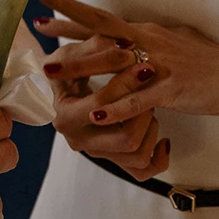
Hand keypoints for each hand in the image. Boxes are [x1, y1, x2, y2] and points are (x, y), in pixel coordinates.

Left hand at [36, 0, 218, 133]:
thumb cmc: (204, 62)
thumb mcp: (169, 42)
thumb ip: (143, 38)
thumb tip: (122, 33)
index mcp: (144, 31)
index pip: (101, 17)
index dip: (71, 8)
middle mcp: (148, 41)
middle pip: (102, 29)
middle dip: (67, 27)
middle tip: (38, 26)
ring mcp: (160, 65)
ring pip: (114, 64)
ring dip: (80, 67)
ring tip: (51, 73)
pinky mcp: (172, 89)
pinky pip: (140, 99)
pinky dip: (118, 108)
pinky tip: (98, 116)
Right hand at [44, 35, 169, 180]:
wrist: (55, 88)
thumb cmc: (65, 66)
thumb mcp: (73, 52)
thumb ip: (98, 47)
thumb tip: (127, 47)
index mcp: (65, 116)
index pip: (102, 106)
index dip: (126, 85)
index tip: (146, 67)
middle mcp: (79, 140)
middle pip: (126, 139)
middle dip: (144, 112)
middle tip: (148, 90)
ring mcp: (96, 152)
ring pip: (138, 156)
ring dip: (151, 130)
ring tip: (149, 107)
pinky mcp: (111, 159)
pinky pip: (142, 171)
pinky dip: (158, 158)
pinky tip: (163, 137)